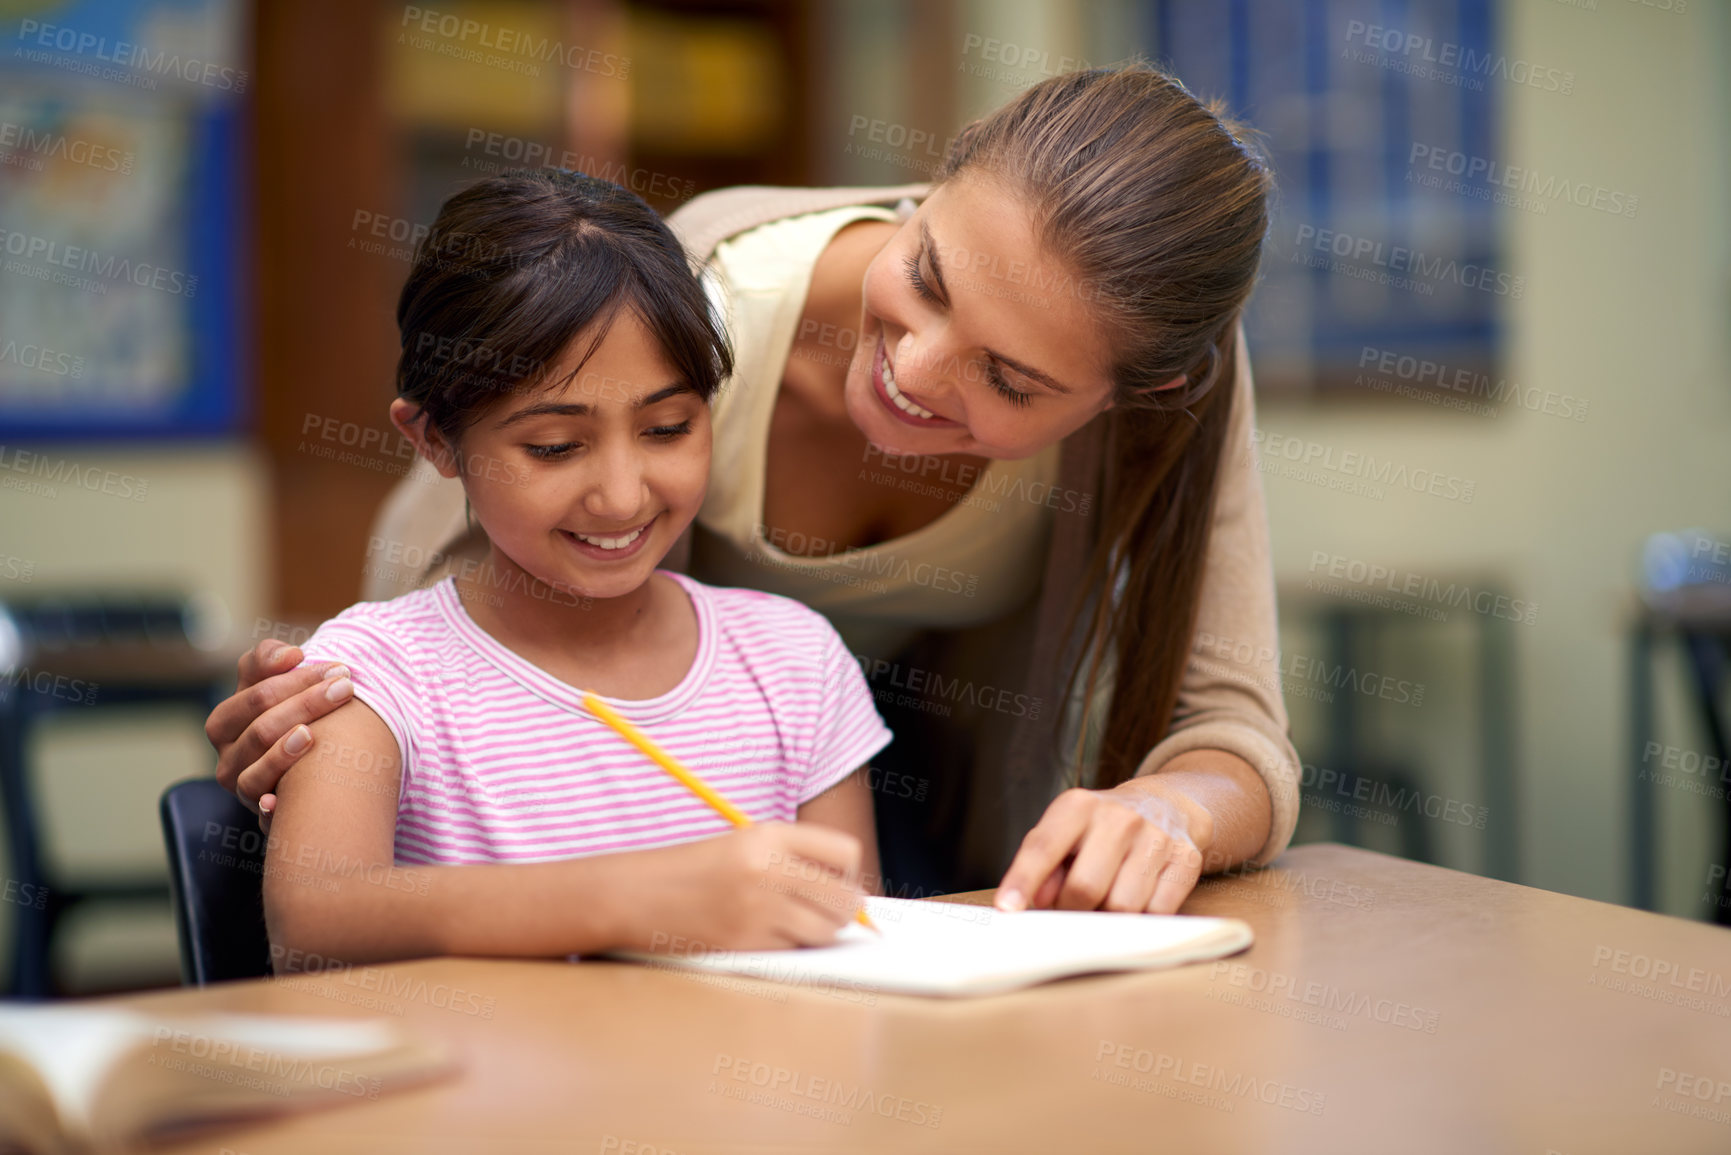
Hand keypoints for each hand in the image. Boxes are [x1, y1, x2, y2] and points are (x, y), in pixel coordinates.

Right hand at [204, 640, 353, 829]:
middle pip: (262, 730)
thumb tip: (291, 655)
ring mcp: (242, 788)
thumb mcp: (272, 679)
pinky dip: (272, 808)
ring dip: (288, 751)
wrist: (300, 758)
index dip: (299, 679)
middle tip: (346, 689)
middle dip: (307, 705)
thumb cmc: (287, 709)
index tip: (338, 669)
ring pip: (257, 772)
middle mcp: (227, 758)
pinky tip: (282, 799)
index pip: (258, 696)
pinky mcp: (261, 815)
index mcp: (224, 722)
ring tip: (315, 734)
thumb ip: (270, 658)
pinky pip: (263, 814)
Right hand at [624, 822, 865, 951]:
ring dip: (818, 933)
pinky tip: (762, 935)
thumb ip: (795, 860)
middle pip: (845, 899)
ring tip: (792, 924)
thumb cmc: (694, 870)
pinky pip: (792, 951)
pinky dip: (788, 948)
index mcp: (770, 834)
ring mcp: (757, 907)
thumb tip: (853, 897)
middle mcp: (768, 868)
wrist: (635, 894)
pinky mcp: (744, 942)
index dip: (848, 873)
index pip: (846, 852)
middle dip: (843, 911)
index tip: (836, 883)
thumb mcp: (744, 845)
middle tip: (825, 913)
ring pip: (825, 931)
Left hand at [996, 785, 1209, 914]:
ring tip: (1106, 900)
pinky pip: (1156, 913)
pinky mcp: (1186, 860)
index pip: (1043, 847)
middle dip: (1073, 909)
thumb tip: (1037, 900)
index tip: (1007, 909)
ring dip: (1108, 917)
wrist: (1167, 804)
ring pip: (1122, 907)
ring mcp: (1157, 837)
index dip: (1022, 881)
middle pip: (1085, 889)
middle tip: (1073, 907)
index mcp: (1078, 806)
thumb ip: (1045, 865)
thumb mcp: (1065, 832)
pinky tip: (1137, 900)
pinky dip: (1141, 919)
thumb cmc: (1101, 829)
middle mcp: (1119, 817)